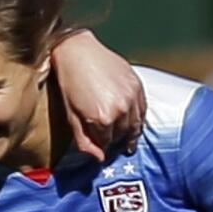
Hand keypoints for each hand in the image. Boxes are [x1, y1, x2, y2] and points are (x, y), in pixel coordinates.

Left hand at [52, 29, 145, 159]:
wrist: (78, 52)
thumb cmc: (69, 83)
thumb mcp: (71, 117)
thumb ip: (84, 141)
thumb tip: (98, 158)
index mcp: (103, 119)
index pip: (107, 144)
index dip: (103, 147)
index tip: (102, 148)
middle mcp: (121, 110)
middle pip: (122, 135)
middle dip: (117, 140)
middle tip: (113, 142)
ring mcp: (132, 97)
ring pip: (136, 124)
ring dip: (130, 132)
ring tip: (126, 138)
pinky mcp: (137, 85)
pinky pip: (143, 109)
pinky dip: (138, 118)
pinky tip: (133, 121)